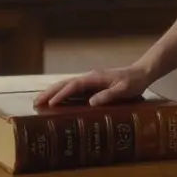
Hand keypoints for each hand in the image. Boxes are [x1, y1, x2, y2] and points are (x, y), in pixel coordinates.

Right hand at [33, 64, 153, 107]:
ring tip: (40, 102)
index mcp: (94, 78)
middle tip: (35, 103)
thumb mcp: (124, 90)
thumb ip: (108, 95)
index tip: (50, 103)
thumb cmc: (134, 82)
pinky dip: (61, 94)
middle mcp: (89, 77)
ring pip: (66, 85)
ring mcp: (89, 81)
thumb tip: (91, 102)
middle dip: (49, 92)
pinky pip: (73, 89)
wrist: (141, 73)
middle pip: (64, 83)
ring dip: (52, 92)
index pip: (74, 85)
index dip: (61, 94)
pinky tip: (56, 101)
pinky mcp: (91, 85)